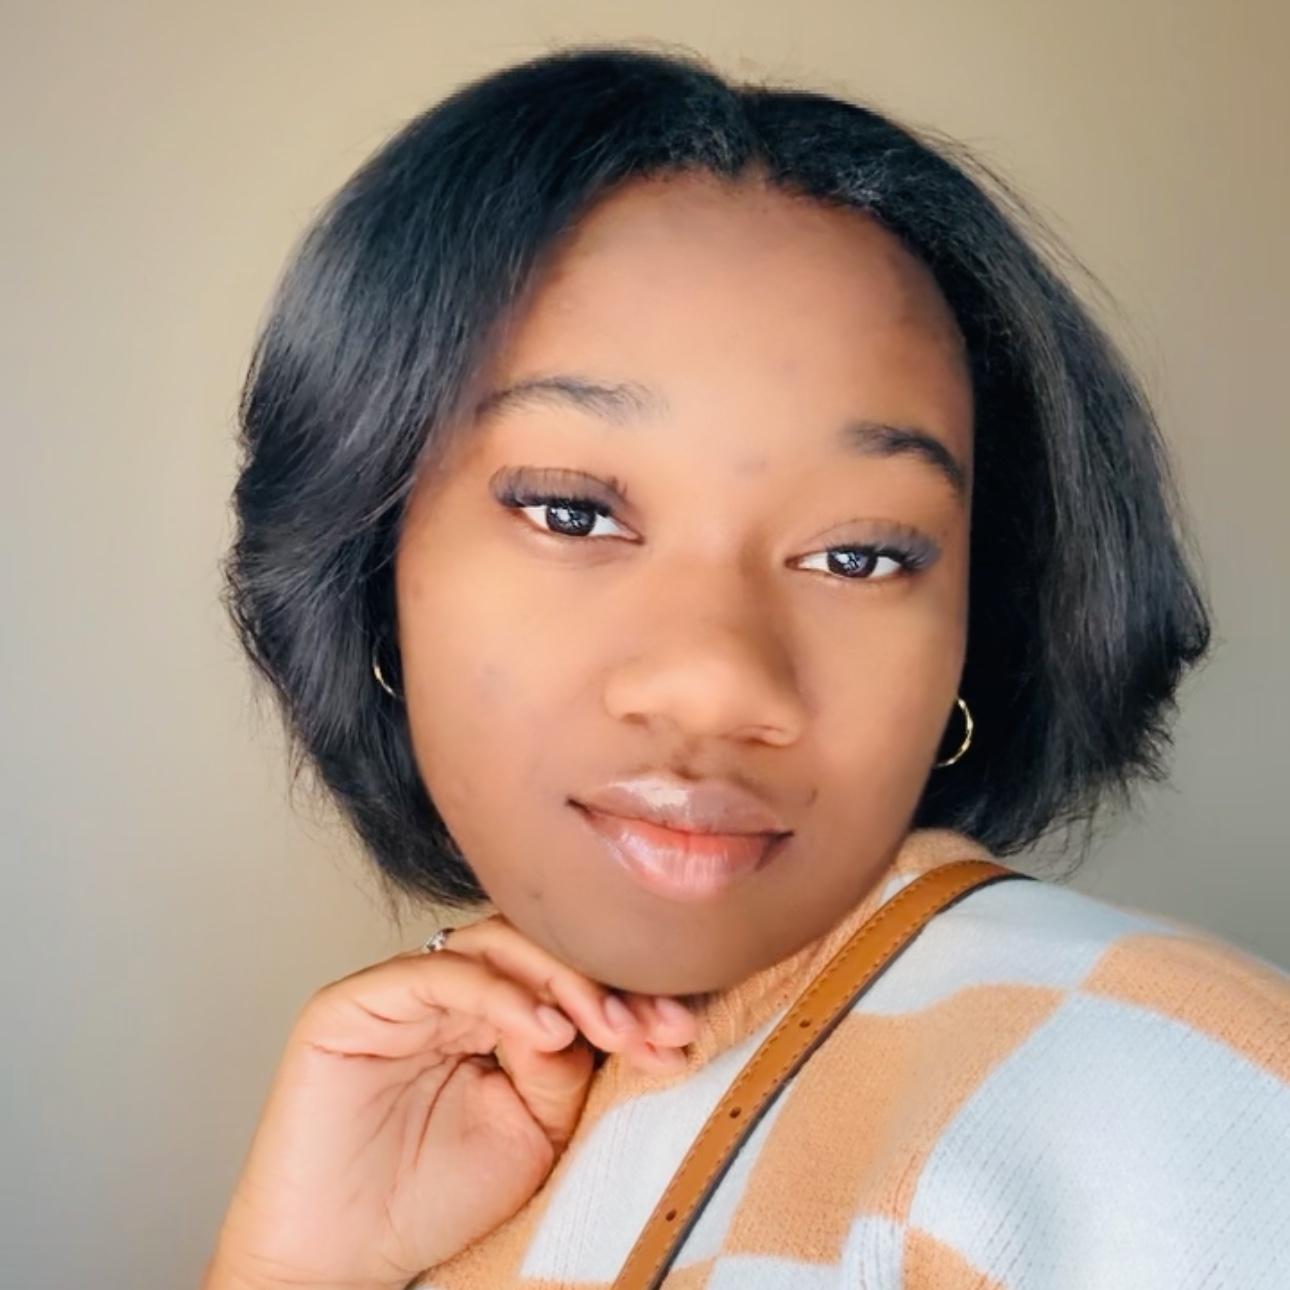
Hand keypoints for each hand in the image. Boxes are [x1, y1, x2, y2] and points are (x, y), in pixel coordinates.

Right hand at [201, 912, 696, 1289]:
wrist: (343, 1263)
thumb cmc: (432, 1200)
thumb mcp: (534, 1129)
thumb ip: (564, 1065)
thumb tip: (594, 1014)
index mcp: (489, 1016)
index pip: (563, 976)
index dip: (625, 995)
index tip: (682, 1030)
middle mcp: (446, 994)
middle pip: (536, 952)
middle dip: (606, 985)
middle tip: (659, 1027)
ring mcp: (401, 994)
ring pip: (494, 949)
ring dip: (565, 981)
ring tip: (614, 1029)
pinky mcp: (354, 1004)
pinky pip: (436, 974)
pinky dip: (499, 993)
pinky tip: (549, 1028)